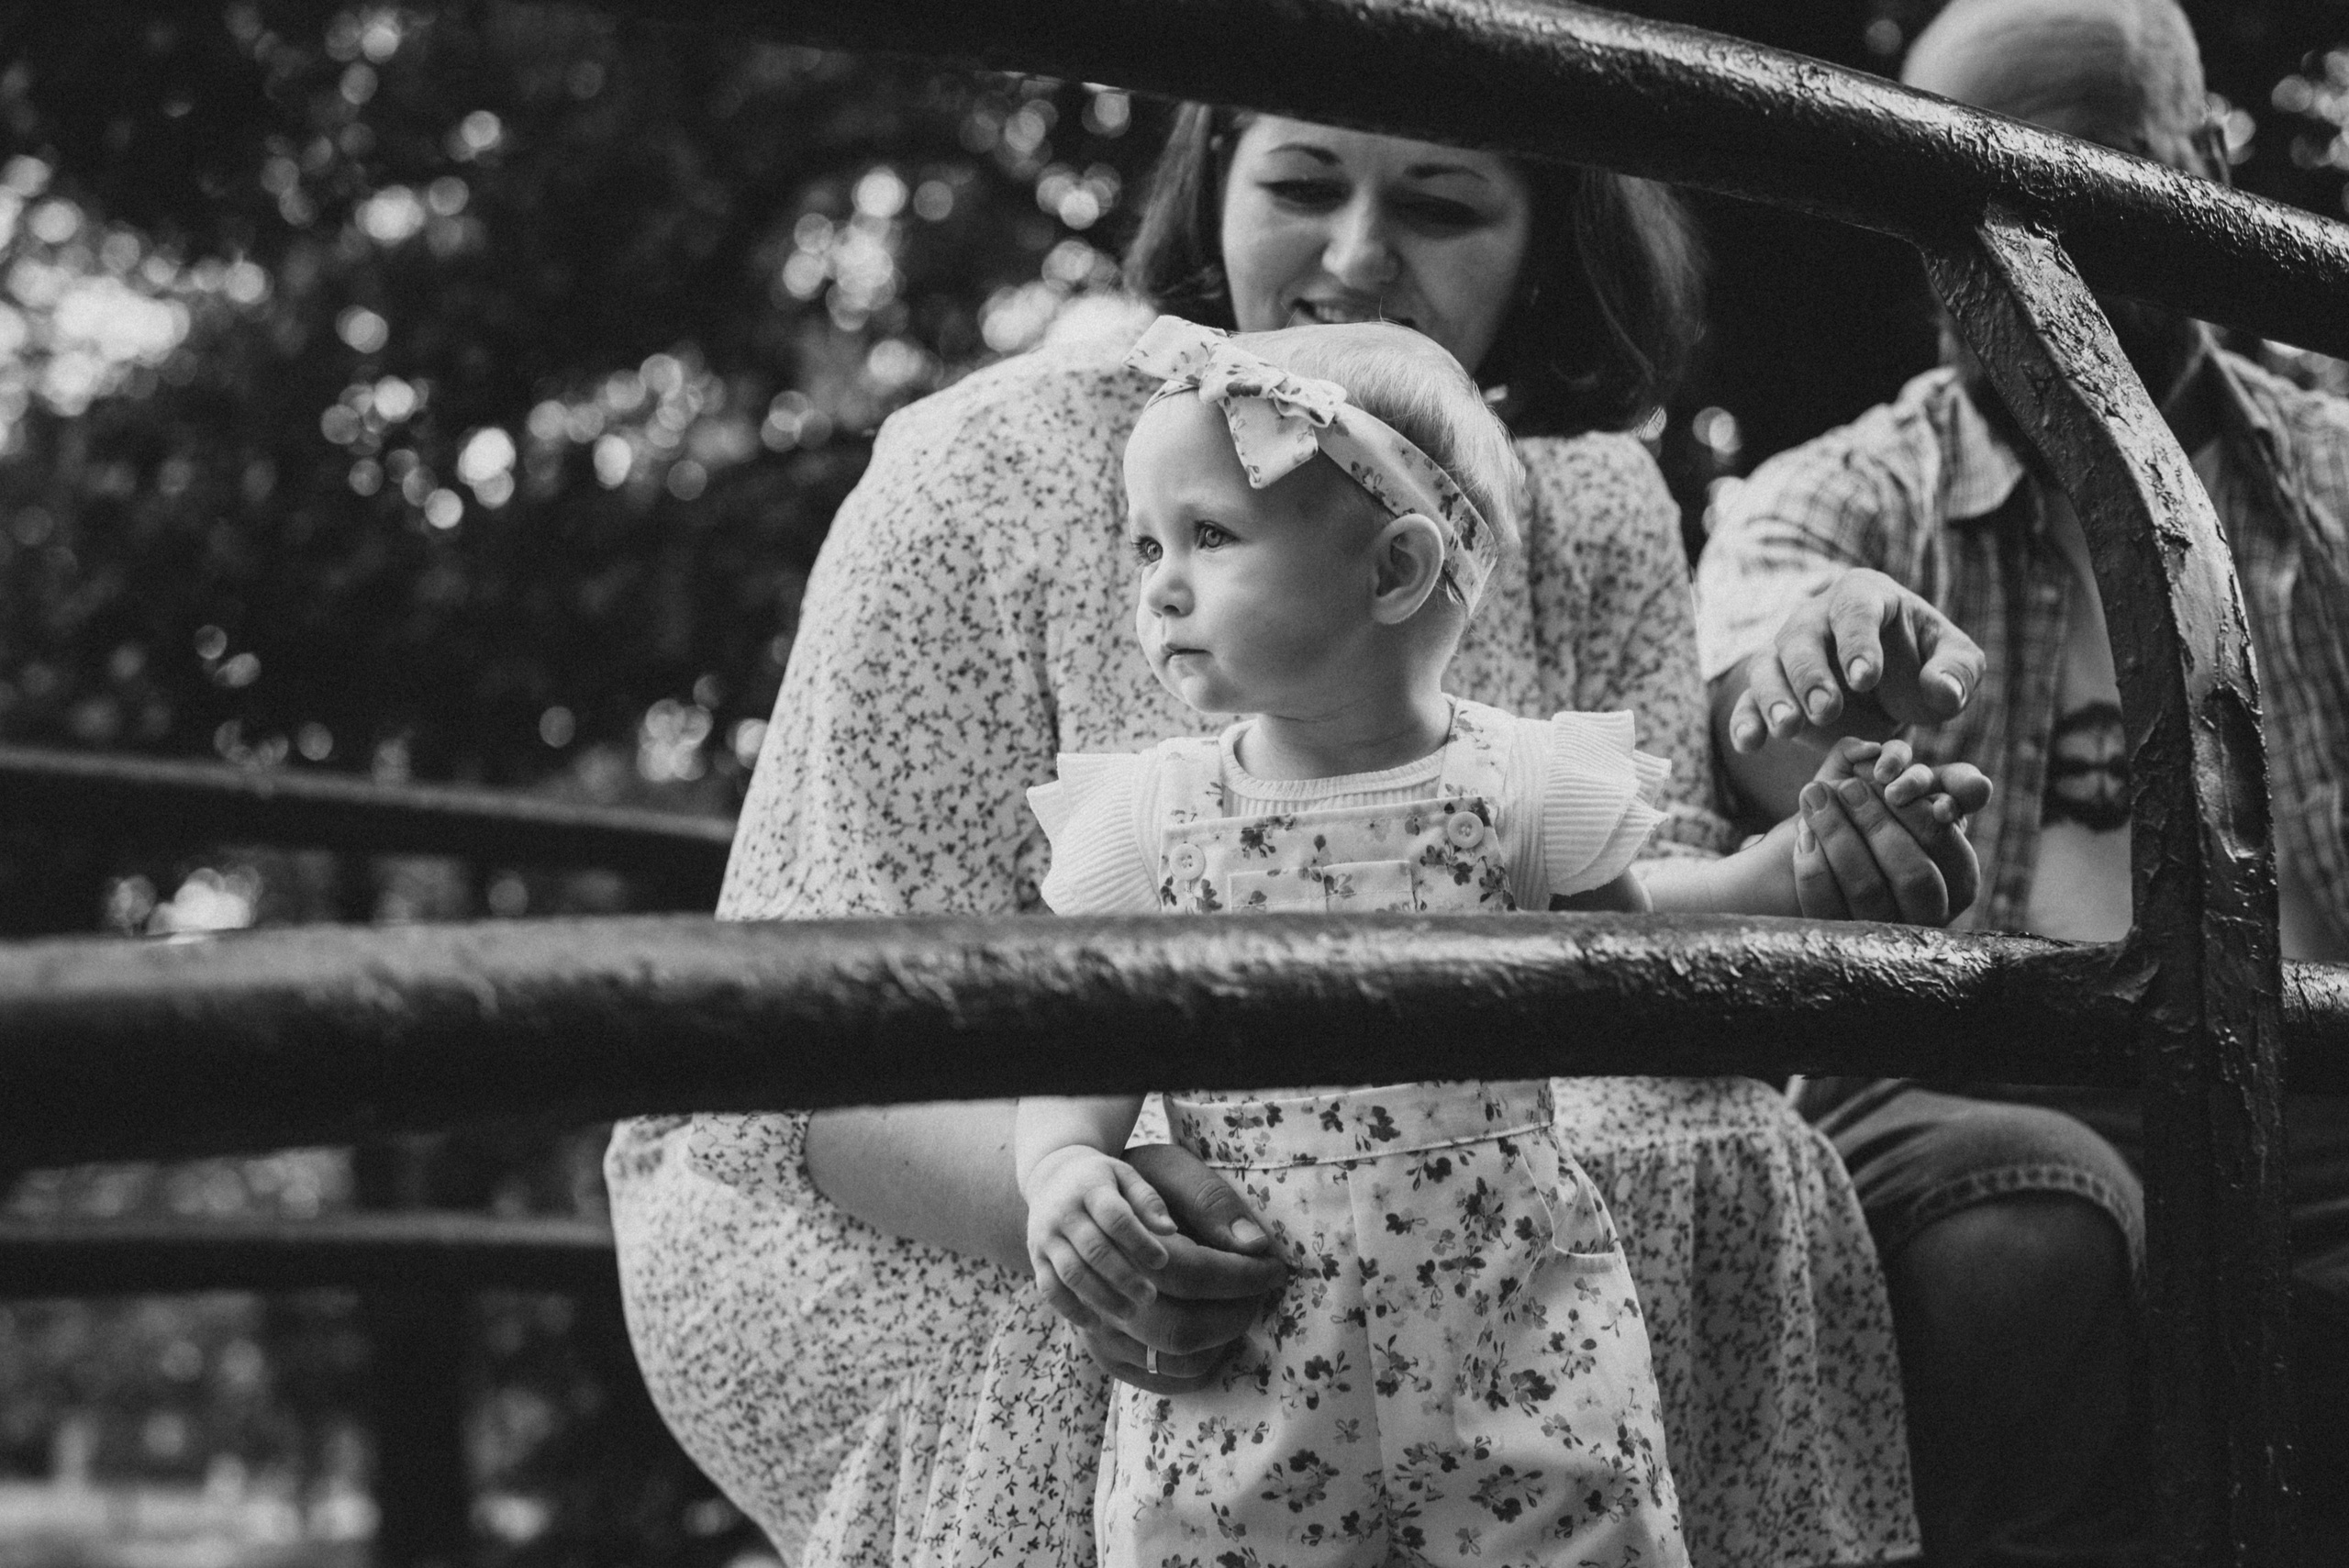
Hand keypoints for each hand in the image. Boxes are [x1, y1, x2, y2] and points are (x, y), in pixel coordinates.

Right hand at [1023, 1146, 1177, 1321]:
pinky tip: (1097, 1324)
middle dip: (1124, 1277)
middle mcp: (1063, 1212)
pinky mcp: (1035, 1257)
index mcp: (1089, 1187)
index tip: (1162, 1261)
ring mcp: (1045, 1236)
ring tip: (1130, 1313)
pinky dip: (1071, 1309)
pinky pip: (1049, 1289)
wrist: (1051, 1175)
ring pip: (1071, 1273)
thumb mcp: (1124, 1176)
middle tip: (1150, 1297)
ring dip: (1101, 1297)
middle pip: (1094, 1250)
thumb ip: (1147, 1199)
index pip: (1115, 1218)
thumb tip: (1169, 1229)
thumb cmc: (1100, 1179)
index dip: (1139, 1242)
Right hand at [1066, 1142, 1286, 1392]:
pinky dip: (1197, 1366)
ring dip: (1221, 1343)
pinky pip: (1158, 1380)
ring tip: (1236, 1308)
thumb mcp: (1172, 1170)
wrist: (1074, 1206)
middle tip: (1258, 1293)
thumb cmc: (1136, 1182)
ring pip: (1172, 1361)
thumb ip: (1211, 1202)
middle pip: (1181, 1329)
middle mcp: (1100, 1291)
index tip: (1275, 1268)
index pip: (1193, 1274)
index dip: (1243, 1277)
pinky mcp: (1100, 1350)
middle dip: (1236, 1316)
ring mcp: (1096, 1326)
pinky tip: (1213, 1334)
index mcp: (1120, 1239)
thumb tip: (1255, 1245)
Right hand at [1726, 569, 1985, 752]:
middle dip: (1811, 675)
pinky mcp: (1769, 690)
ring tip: (1787, 729)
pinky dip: (1745, 721)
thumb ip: (1957, 672)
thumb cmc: (1924, 666)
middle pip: (1802, 637)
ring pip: (1767, 667)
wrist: (1889, 691)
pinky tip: (1750, 744)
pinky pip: (1747, 701)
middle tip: (1828, 710)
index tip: (1867, 678)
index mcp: (1864, 597)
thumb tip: (1942, 689)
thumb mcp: (1955, 664)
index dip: (1858, 642)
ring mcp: (1785, 654)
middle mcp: (1815, 619)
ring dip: (1774, 697)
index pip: (1855, 610)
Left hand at [1792, 738, 1992, 925]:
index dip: (1918, 813)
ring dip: (1837, 833)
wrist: (1814, 869)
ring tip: (1813, 793)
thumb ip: (1903, 774)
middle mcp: (1931, 912)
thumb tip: (1874, 752)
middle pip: (1913, 873)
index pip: (1945, 845)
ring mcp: (1887, 932)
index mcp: (1959, 877)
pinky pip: (1826, 904)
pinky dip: (1812, 863)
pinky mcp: (1844, 939)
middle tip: (1849, 787)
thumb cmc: (1870, 823)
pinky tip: (1803, 833)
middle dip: (1876, 823)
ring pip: (1867, 888)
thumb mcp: (1894, 798)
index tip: (1889, 783)